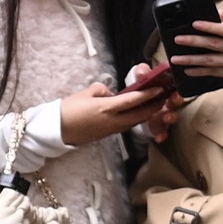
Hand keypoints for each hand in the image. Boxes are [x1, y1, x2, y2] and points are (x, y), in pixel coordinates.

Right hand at [60, 83, 175, 146]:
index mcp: (106, 108)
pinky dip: (136, 119)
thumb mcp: (86, 93)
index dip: (148, 95)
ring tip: (156, 105)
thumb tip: (113, 94)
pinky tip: (140, 114)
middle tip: (165, 97)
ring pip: (135, 122)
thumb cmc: (68, 109)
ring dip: (147, 114)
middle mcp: (112, 121)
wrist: (57, 130)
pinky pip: (127, 126)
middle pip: (139, 115)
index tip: (160, 88)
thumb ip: (103, 90)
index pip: (132, 101)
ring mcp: (111, 130)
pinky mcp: (108, 134)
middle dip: (154, 106)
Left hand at [121, 65, 185, 142]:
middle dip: (176, 99)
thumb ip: (142, 73)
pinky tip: (159, 137)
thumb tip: (142, 71)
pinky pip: (162, 132)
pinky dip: (161, 134)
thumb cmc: (142, 90)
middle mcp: (167, 102)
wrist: (133, 105)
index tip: (176, 83)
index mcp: (165, 88)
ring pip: (171, 117)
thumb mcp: (141, 78)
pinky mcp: (157, 127)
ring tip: (166, 117)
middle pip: (176, 101)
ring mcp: (163, 115)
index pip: (174, 85)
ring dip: (171, 116)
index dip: (176, 84)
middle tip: (174, 98)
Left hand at [171, 14, 222, 87]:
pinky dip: (199, 72)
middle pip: (213, 44)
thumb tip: (217, 11)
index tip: (194, 24)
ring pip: (209, 61)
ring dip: (191, 60)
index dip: (209, 27)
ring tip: (176, 58)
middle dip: (194, 42)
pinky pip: (212, 72)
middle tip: (178, 39)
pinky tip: (188, 71)